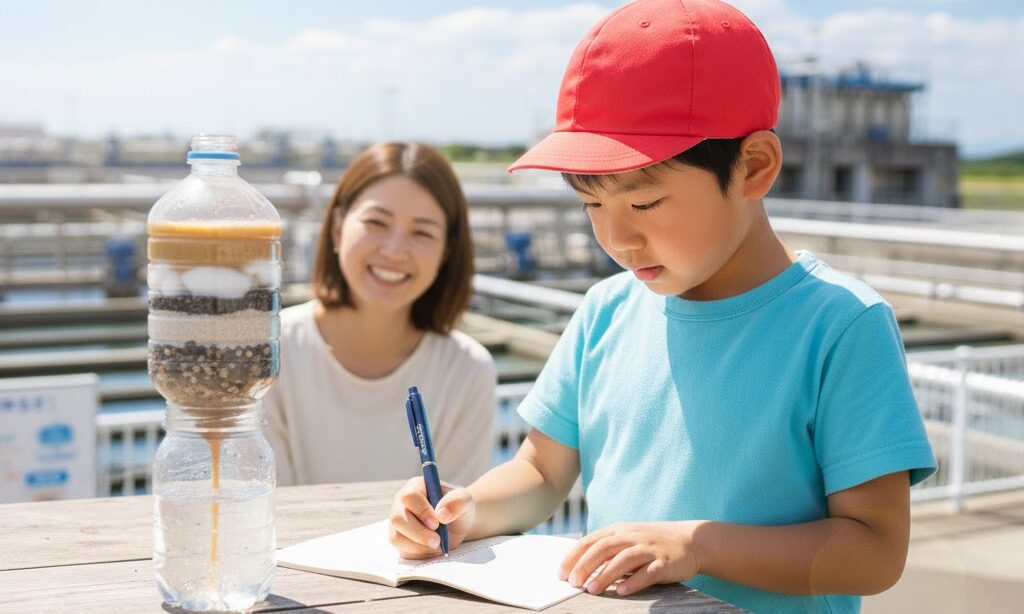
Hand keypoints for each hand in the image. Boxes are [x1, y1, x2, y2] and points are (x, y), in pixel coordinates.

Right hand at [388, 477, 476, 558]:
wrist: (458, 524)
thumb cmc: (459, 508)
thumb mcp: (465, 500)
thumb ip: (457, 502)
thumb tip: (441, 513)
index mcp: (415, 487)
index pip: (409, 497)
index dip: (421, 511)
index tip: (437, 523)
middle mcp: (402, 504)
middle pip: (397, 518)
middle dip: (418, 533)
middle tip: (437, 541)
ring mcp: (399, 523)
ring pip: (397, 536)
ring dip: (418, 545)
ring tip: (438, 544)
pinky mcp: (401, 540)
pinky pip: (402, 550)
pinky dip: (418, 553)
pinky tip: (432, 549)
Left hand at [559, 521, 702, 596]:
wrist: (692, 540)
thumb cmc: (653, 543)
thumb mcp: (628, 539)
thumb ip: (607, 549)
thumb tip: (580, 566)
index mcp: (619, 530)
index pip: (590, 541)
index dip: (574, 557)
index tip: (561, 573)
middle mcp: (632, 536)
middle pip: (603, 548)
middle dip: (585, 565)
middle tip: (572, 583)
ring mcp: (649, 548)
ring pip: (623, 559)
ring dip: (605, 574)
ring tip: (591, 589)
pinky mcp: (664, 562)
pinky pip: (647, 572)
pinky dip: (633, 581)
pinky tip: (621, 591)